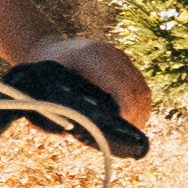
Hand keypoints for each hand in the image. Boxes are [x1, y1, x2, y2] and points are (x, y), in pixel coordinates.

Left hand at [19, 30, 158, 131]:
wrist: (49, 49)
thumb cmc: (44, 71)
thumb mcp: (45, 85)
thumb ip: (55, 107)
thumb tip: (69, 133)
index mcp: (91, 57)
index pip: (121, 86)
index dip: (126, 110)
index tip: (121, 130)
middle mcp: (111, 55)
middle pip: (137, 90)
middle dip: (135, 117)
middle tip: (126, 138)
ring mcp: (121, 59)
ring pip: (142, 90)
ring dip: (140, 114)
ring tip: (129, 134)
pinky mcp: (125, 66)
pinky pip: (140, 88)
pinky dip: (138, 107)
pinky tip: (129, 121)